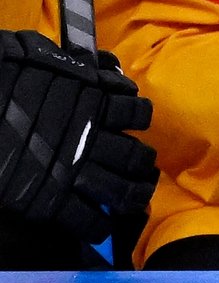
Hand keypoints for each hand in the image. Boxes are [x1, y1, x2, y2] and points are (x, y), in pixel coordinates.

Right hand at [0, 30, 156, 244]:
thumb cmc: (3, 73)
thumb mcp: (37, 55)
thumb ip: (74, 61)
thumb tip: (102, 62)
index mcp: (92, 100)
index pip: (135, 112)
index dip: (137, 118)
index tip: (132, 124)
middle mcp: (90, 136)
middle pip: (134, 157)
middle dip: (140, 165)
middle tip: (138, 170)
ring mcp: (72, 169)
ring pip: (121, 190)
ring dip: (131, 197)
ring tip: (131, 201)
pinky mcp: (49, 199)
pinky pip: (86, 219)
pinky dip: (96, 225)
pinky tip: (98, 227)